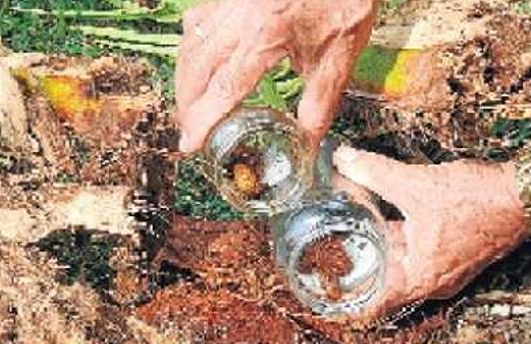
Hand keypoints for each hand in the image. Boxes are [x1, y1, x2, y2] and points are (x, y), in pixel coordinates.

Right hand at [176, 0, 376, 151]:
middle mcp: (240, 17)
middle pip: (195, 68)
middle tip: (188, 129)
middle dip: (186, 104)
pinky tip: (200, 62)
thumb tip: (307, 142)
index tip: (189, 143)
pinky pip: (198, 20)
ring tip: (190, 103)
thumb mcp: (340, 57)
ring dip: (185, 78)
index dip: (202, 120)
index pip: (224, 88)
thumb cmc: (345, 1)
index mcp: (266, 36)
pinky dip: (192, 46)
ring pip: (190, 43)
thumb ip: (320, 103)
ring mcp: (231, 2)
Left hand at [333, 147, 530, 317]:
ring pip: (402, 264)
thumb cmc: (476, 198)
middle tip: (325, 255)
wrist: (527, 192)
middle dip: (358, 267)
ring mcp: (448, 270)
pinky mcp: (457, 253)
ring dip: (379, 250)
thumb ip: (372, 173)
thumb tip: (341, 159)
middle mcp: (434, 282)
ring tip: (348, 234)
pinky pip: (419, 253)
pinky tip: (385, 219)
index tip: (322, 291)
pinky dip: (400, 240)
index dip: (346, 299)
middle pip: (385, 282)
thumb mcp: (414, 185)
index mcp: (420, 279)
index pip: (373, 303)